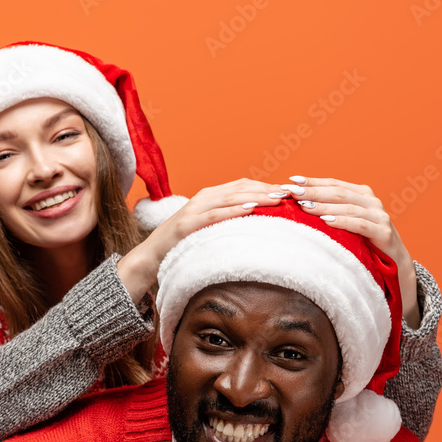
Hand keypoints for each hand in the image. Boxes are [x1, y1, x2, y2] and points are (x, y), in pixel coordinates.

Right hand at [118, 178, 286, 302]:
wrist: (151, 256)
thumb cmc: (182, 244)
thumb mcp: (207, 227)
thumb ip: (226, 219)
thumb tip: (256, 221)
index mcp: (208, 196)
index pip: (242, 185)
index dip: (265, 185)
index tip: (288, 190)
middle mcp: (202, 198)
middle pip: (240, 188)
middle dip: (267, 189)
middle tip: (290, 193)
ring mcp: (194, 210)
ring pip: (230, 198)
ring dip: (256, 196)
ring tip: (277, 198)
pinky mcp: (187, 224)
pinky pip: (215, 215)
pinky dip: (234, 210)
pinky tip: (251, 209)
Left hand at [282, 176, 420, 328]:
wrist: (394, 264)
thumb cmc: (362, 243)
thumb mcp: (345, 223)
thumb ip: (329, 211)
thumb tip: (297, 204)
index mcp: (361, 194)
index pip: (333, 183)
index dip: (313, 181)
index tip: (291, 180)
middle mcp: (371, 201)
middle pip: (338, 192)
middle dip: (314, 191)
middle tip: (292, 191)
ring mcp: (379, 216)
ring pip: (348, 207)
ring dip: (324, 206)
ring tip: (304, 206)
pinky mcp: (383, 233)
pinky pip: (361, 225)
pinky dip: (343, 221)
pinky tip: (327, 221)